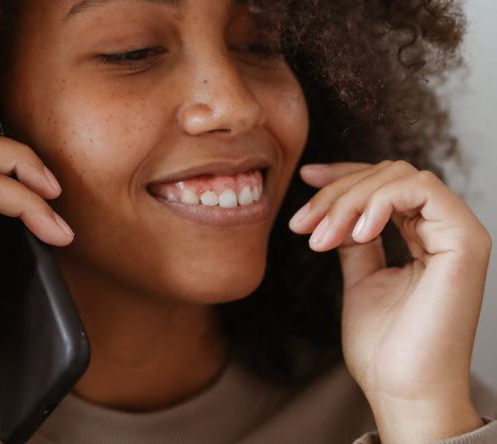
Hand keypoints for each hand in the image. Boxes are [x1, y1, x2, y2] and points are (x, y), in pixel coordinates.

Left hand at [288, 160, 489, 442]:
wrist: (402, 389)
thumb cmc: (384, 347)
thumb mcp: (360, 279)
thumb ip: (354, 241)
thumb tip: (336, 210)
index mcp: (423, 238)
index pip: (385, 184)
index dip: (343, 175)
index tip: (305, 178)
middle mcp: (445, 230)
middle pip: (387, 174)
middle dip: (337, 193)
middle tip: (303, 226)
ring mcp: (458, 234)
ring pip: (399, 176)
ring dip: (350, 200)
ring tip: (322, 239)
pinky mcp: (465, 242)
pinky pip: (422, 189)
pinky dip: (380, 201)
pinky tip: (357, 231)